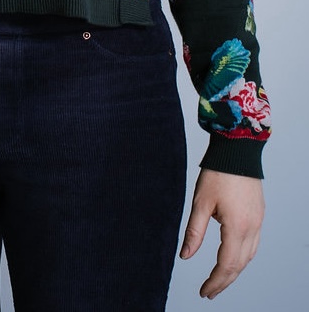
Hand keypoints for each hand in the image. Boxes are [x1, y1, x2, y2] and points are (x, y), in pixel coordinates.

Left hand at [180, 168, 263, 298]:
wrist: (238, 151)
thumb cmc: (217, 173)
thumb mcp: (200, 202)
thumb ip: (194, 232)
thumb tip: (185, 256)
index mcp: (237, 228)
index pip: (226, 265)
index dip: (215, 282)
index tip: (204, 292)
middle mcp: (252, 229)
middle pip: (239, 265)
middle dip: (224, 281)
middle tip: (209, 292)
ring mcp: (258, 222)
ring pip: (248, 256)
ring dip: (234, 270)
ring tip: (218, 279)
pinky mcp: (259, 215)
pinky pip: (253, 244)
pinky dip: (242, 256)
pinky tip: (232, 257)